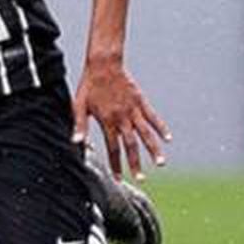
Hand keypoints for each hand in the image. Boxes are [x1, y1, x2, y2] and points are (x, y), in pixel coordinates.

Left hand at [73, 58, 170, 181]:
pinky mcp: (141, 102)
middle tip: (140, 179)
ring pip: (146, 134)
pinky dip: (161, 128)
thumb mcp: (79, 105)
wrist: (103, 64)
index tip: (118, 178)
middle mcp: (122, 118)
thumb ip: (79, 125)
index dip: (116, 164)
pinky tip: (168, 139)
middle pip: (131, 145)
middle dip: (135, 163)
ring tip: (161, 163)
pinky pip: (153, 117)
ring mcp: (134, 110)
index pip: (113, 148)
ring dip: (153, 149)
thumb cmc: (89, 85)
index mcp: (107, 121)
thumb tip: (75, 143)